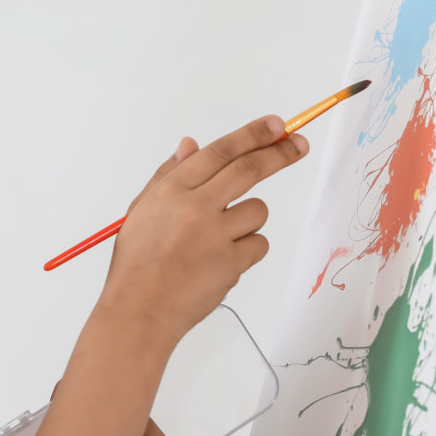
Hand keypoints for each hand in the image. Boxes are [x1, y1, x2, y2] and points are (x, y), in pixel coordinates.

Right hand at [100, 115, 308, 339]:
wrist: (139, 310)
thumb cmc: (137, 263)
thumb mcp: (141, 211)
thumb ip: (168, 175)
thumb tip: (191, 145)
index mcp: (171, 191)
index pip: (219, 152)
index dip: (252, 134)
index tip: (276, 125)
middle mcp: (194, 207)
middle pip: (249, 169)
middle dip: (279, 153)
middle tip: (298, 144)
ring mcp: (215, 235)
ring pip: (258, 212)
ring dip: (249, 220)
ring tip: (220, 240)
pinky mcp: (231, 263)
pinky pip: (258, 245)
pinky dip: (247, 251)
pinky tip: (222, 262)